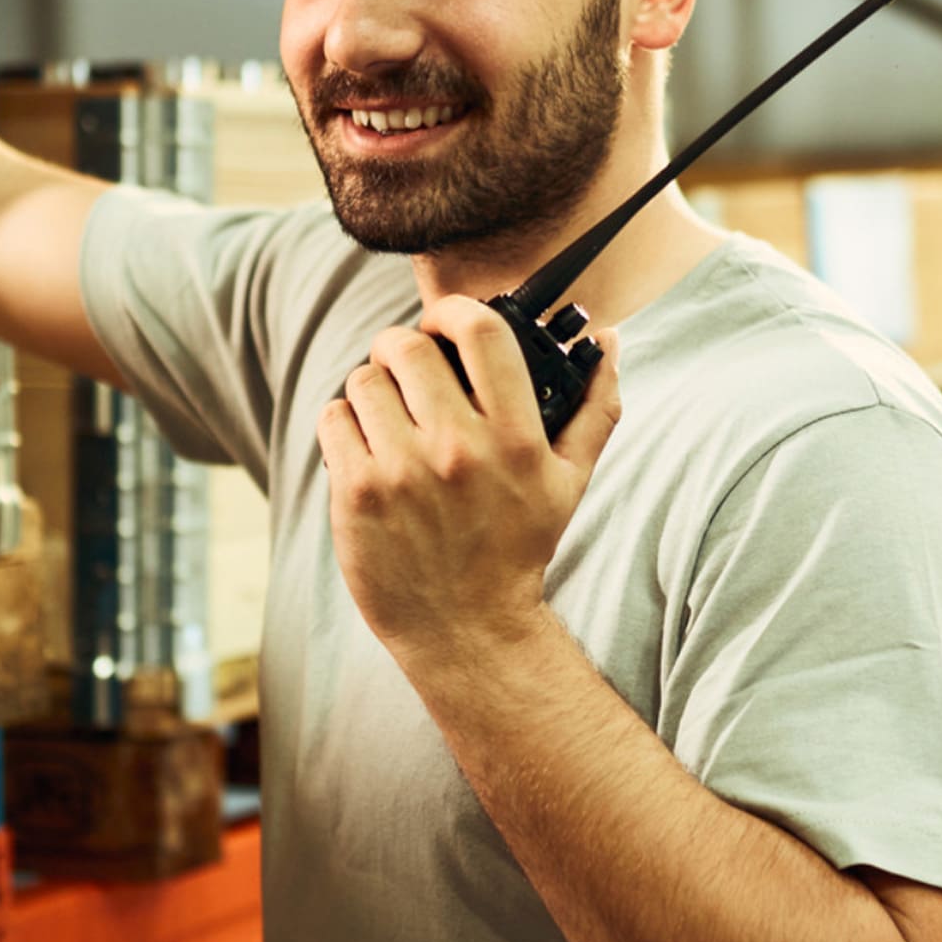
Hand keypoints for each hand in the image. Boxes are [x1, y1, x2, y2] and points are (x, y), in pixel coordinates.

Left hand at [317, 294, 620, 674]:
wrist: (467, 630)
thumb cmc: (517, 547)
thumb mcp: (569, 482)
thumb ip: (594, 407)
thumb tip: (608, 339)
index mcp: (516, 439)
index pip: (481, 333)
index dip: (454, 310)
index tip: (445, 323)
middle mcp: (459, 451)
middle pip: (406, 346)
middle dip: (402, 347)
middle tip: (408, 369)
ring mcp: (403, 474)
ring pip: (363, 379)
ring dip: (372, 387)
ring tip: (388, 413)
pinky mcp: (358, 495)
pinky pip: (334, 418)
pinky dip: (344, 423)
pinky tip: (366, 445)